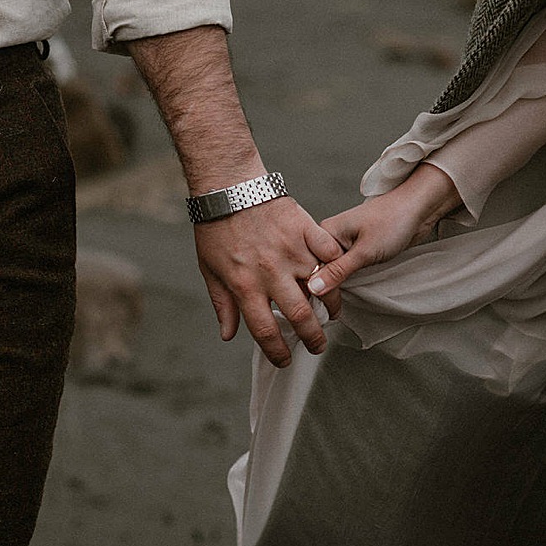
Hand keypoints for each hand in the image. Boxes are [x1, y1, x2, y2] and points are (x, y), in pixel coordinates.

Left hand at [195, 196, 344, 367]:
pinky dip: (335, 266)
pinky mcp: (305, 229)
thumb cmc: (216, 228)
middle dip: (313, 339)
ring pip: (322, 287)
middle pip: (301, 316)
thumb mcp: (210, 270)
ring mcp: (291, 250)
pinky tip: (334, 276)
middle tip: (317, 346)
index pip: (266, 330)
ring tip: (330, 315)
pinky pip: (329, 253)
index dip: (277, 352)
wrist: (228, 186)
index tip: (284, 360)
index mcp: (245, 285)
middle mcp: (271, 272)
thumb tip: (228, 335)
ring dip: (330, 306)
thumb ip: (223, 305)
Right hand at [306, 163, 463, 311]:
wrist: (418, 208)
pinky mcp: (355, 250)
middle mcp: (330, 238)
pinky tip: (347, 292)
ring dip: (335, 287)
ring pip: (331, 272)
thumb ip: (338, 271)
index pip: (308, 266)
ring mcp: (342, 244)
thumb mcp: (364, 251)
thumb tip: (313, 287)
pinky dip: (346, 281)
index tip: (318, 308)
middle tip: (329, 311)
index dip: (311, 288)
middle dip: (322, 290)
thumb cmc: (393, 220)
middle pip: (316, 270)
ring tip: (336, 306)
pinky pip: (344, 270)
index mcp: (325, 232)